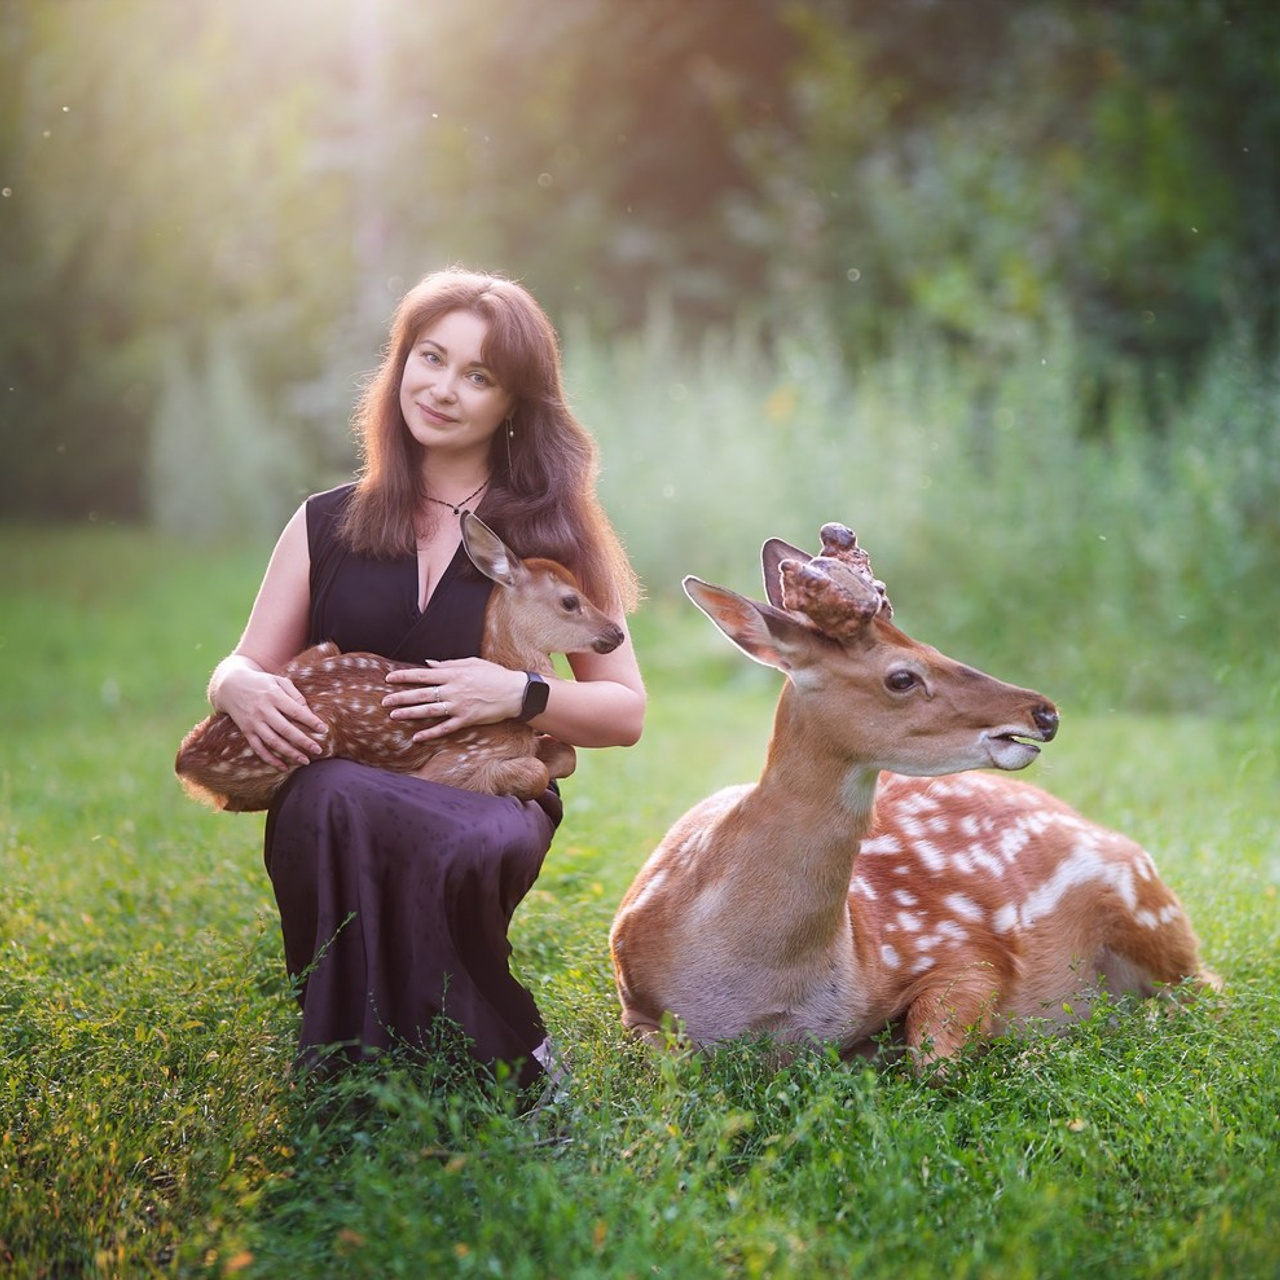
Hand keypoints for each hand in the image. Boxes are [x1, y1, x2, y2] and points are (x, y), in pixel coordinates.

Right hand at [217, 665, 328, 769]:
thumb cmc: (261, 682)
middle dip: (303, 741)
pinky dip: (270, 760)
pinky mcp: (246, 731)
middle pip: (285, 729)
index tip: (324, 730)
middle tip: (318, 750)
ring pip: (273, 741)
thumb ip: (294, 694)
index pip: (296, 711)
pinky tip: (283, 767)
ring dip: (289, 753)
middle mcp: (263, 710)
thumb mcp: (278, 681)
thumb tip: (308, 712)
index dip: (311, 721)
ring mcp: (253, 722)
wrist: (229, 684)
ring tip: (305, 761)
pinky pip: (258, 748)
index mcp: (273, 695)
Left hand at [382, 658, 527, 742]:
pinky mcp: (466, 719)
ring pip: (429, 710)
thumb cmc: (494, 675)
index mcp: (453, 673)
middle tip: (384, 702)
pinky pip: (445, 727)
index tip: (389, 679)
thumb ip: (448, 664)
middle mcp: (453, 689)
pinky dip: (430, 733)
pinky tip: (417, 737)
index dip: (404, 677)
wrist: (515, 692)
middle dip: (401, 697)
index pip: (423, 675)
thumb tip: (428, 664)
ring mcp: (459, 705)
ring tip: (394, 716)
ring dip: (410, 713)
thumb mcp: (471, 663)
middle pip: (421, 693)